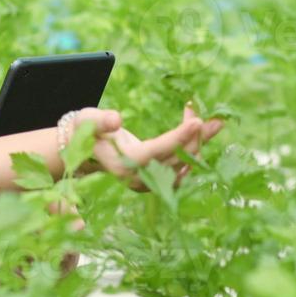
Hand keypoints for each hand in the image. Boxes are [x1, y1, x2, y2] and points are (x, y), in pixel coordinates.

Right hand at [76, 103, 225, 192]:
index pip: (156, 152)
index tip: (197, 122)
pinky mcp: (157, 178)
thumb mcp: (87, 120)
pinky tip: (201, 131)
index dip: (178, 138)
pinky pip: (183, 166)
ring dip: (199, 141)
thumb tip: (116, 120)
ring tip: (212, 119)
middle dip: (195, 137)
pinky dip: (194, 149)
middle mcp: (139, 178)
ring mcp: (149, 181)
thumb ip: (101, 121)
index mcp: (123, 165)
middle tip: (210, 115)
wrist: (84, 150)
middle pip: (176, 159)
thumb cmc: (85, 131)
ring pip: (184, 163)